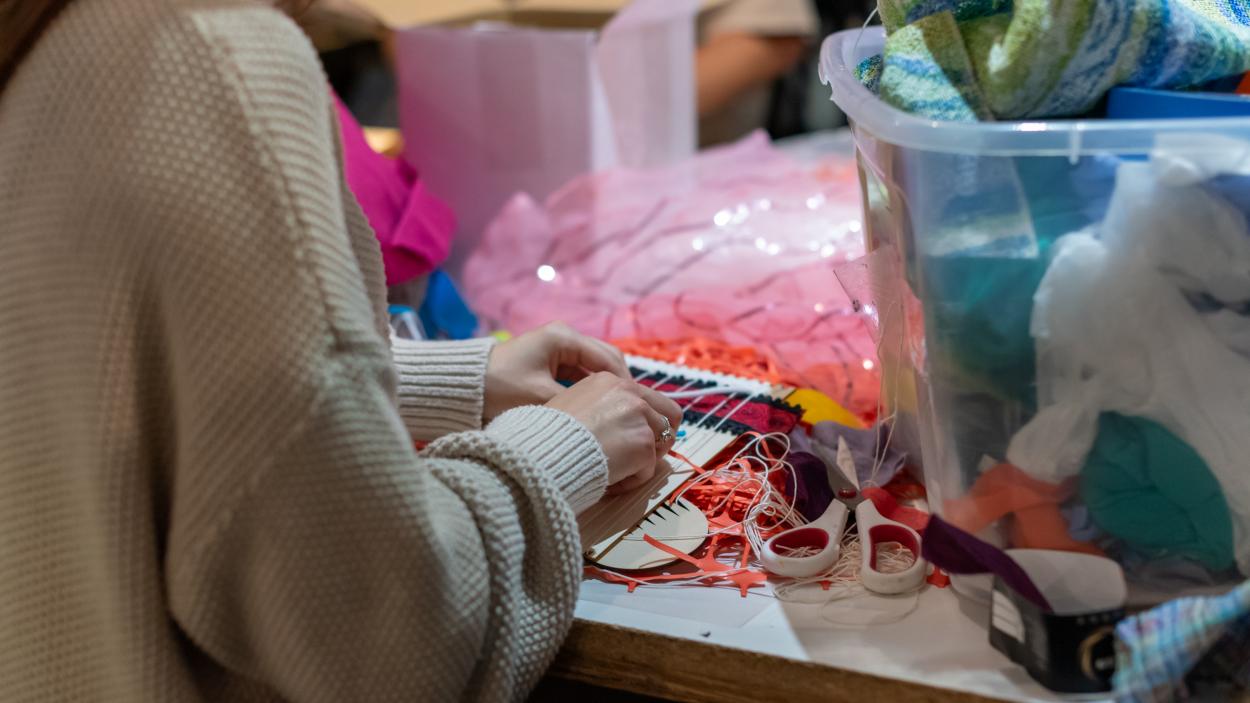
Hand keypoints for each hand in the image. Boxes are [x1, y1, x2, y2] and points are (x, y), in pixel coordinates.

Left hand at [483, 322, 630, 421]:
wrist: (461, 387)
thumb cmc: (498, 388)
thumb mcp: (539, 398)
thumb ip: (577, 403)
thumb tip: (608, 413)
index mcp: (564, 337)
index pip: (609, 358)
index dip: (625, 384)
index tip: (635, 408)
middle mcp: (564, 337)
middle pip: (606, 359)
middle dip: (618, 385)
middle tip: (629, 411)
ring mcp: (557, 348)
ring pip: (593, 368)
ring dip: (604, 388)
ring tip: (615, 413)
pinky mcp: (549, 361)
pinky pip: (579, 374)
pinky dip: (588, 390)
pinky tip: (595, 409)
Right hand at [546, 373, 683, 489]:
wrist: (542, 453)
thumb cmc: (546, 436)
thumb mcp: (571, 405)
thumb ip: (600, 409)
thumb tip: (619, 428)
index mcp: (610, 380)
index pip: (647, 398)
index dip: (646, 422)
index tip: (633, 440)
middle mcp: (629, 392)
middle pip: (670, 415)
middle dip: (660, 439)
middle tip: (641, 458)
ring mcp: (639, 416)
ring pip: (661, 444)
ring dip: (642, 462)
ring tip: (615, 472)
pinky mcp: (644, 443)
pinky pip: (647, 470)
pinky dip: (631, 481)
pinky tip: (609, 481)